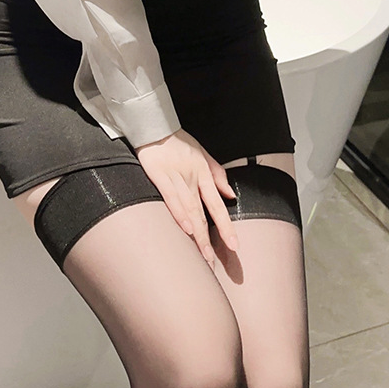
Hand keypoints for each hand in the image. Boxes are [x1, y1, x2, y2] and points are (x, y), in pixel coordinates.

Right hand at [135, 128, 238, 264]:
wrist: (155, 125)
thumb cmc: (177, 141)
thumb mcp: (203, 153)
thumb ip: (218, 174)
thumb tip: (230, 195)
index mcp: (203, 173)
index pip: (218, 205)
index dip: (226, 226)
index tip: (233, 246)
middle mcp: (192, 177)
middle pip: (204, 214)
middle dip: (209, 240)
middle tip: (214, 262)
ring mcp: (176, 177)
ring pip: (190, 210)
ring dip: (198, 234)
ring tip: (203, 255)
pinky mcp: (159, 175)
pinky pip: (171, 197)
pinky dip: (179, 213)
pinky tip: (187, 229)